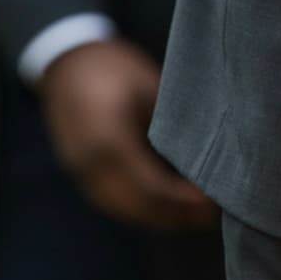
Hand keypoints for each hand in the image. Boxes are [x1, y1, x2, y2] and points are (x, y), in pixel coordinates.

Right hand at [39, 39, 215, 229]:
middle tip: (213, 214)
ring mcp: (83, 175)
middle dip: (176, 217)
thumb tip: (212, 151)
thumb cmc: (113, 68)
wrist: (66, 63)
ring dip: (160, 217)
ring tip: (197, 214)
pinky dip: (141, 208)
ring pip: (125, 210)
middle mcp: (92, 168)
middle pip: (139, 208)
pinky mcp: (82, 175)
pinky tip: (168, 205)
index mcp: (110, 143)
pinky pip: (113, 202)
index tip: (214, 202)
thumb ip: (172, 123)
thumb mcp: (149, 88)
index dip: (184, 203)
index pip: (153, 190)